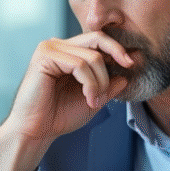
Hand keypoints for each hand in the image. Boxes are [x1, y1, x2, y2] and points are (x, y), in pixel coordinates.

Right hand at [0, 33, 135, 170]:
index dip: (118, 49)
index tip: (133, 63)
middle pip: (97, 38)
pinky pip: (79, 65)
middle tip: (129, 66)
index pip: (97, 40)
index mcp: (68, 52)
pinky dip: (90, 83)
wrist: (36, 131)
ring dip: (100, 82)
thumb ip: (108, 86)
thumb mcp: (93, 99)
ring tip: (95, 100)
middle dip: (117, 52)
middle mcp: (58, 46)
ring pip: (91, 57)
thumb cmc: (59, 116)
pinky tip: (88, 98)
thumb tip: (127, 74)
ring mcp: (50, 49)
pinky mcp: (45, 57)